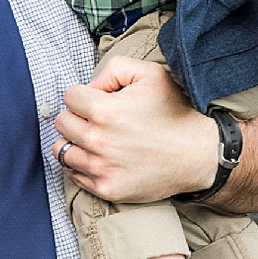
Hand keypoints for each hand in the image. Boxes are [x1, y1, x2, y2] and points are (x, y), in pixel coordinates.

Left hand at [53, 57, 215, 203]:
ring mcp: (101, 168)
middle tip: (99, 120)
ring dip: (75, 142)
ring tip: (96, 139)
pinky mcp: (107, 189)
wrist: (196, 154)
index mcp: (104, 111)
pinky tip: (101, 158)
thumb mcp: (149, 74)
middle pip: (62, 123)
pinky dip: (82, 165)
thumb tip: (90, 86)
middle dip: (77, 116)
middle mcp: (98, 141)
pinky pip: (74, 175)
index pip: (70, 97)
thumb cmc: (172, 112)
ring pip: (61, 150)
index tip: (100, 101)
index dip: (85, 95)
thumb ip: (112, 69)